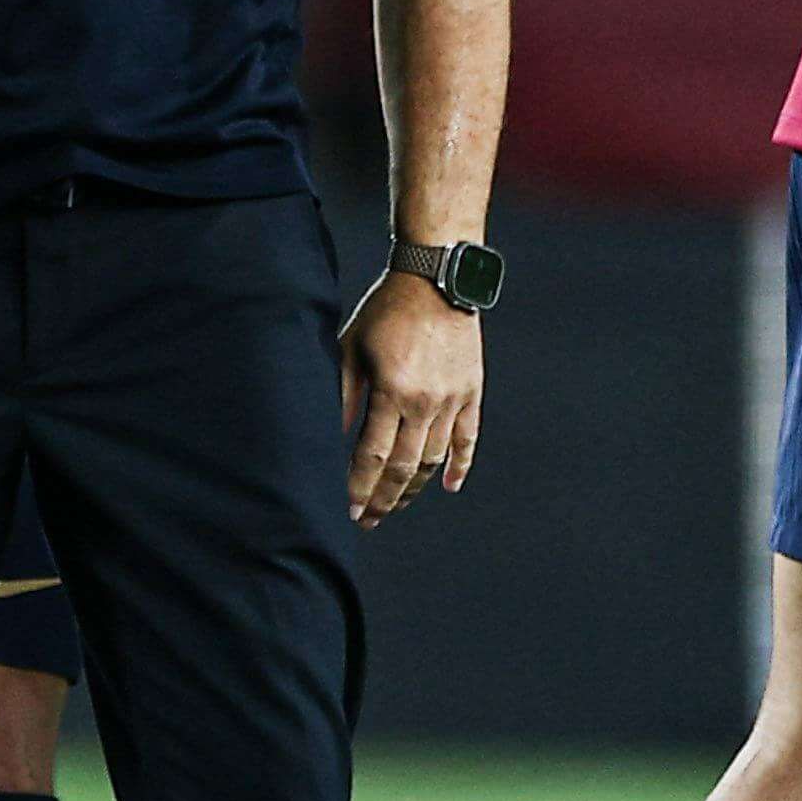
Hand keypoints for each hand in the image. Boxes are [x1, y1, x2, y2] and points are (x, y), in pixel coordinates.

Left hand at [341, 264, 485, 522]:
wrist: (437, 280)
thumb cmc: (386, 310)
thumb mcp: (352, 347)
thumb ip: (342, 394)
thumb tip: (329, 436)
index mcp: (393, 390)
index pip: (374, 455)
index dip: (360, 487)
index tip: (350, 510)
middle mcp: (426, 401)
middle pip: (404, 467)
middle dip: (384, 499)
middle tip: (369, 520)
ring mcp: (453, 399)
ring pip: (435, 460)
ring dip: (414, 489)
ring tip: (395, 505)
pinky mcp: (472, 392)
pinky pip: (468, 438)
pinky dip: (460, 466)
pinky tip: (449, 486)